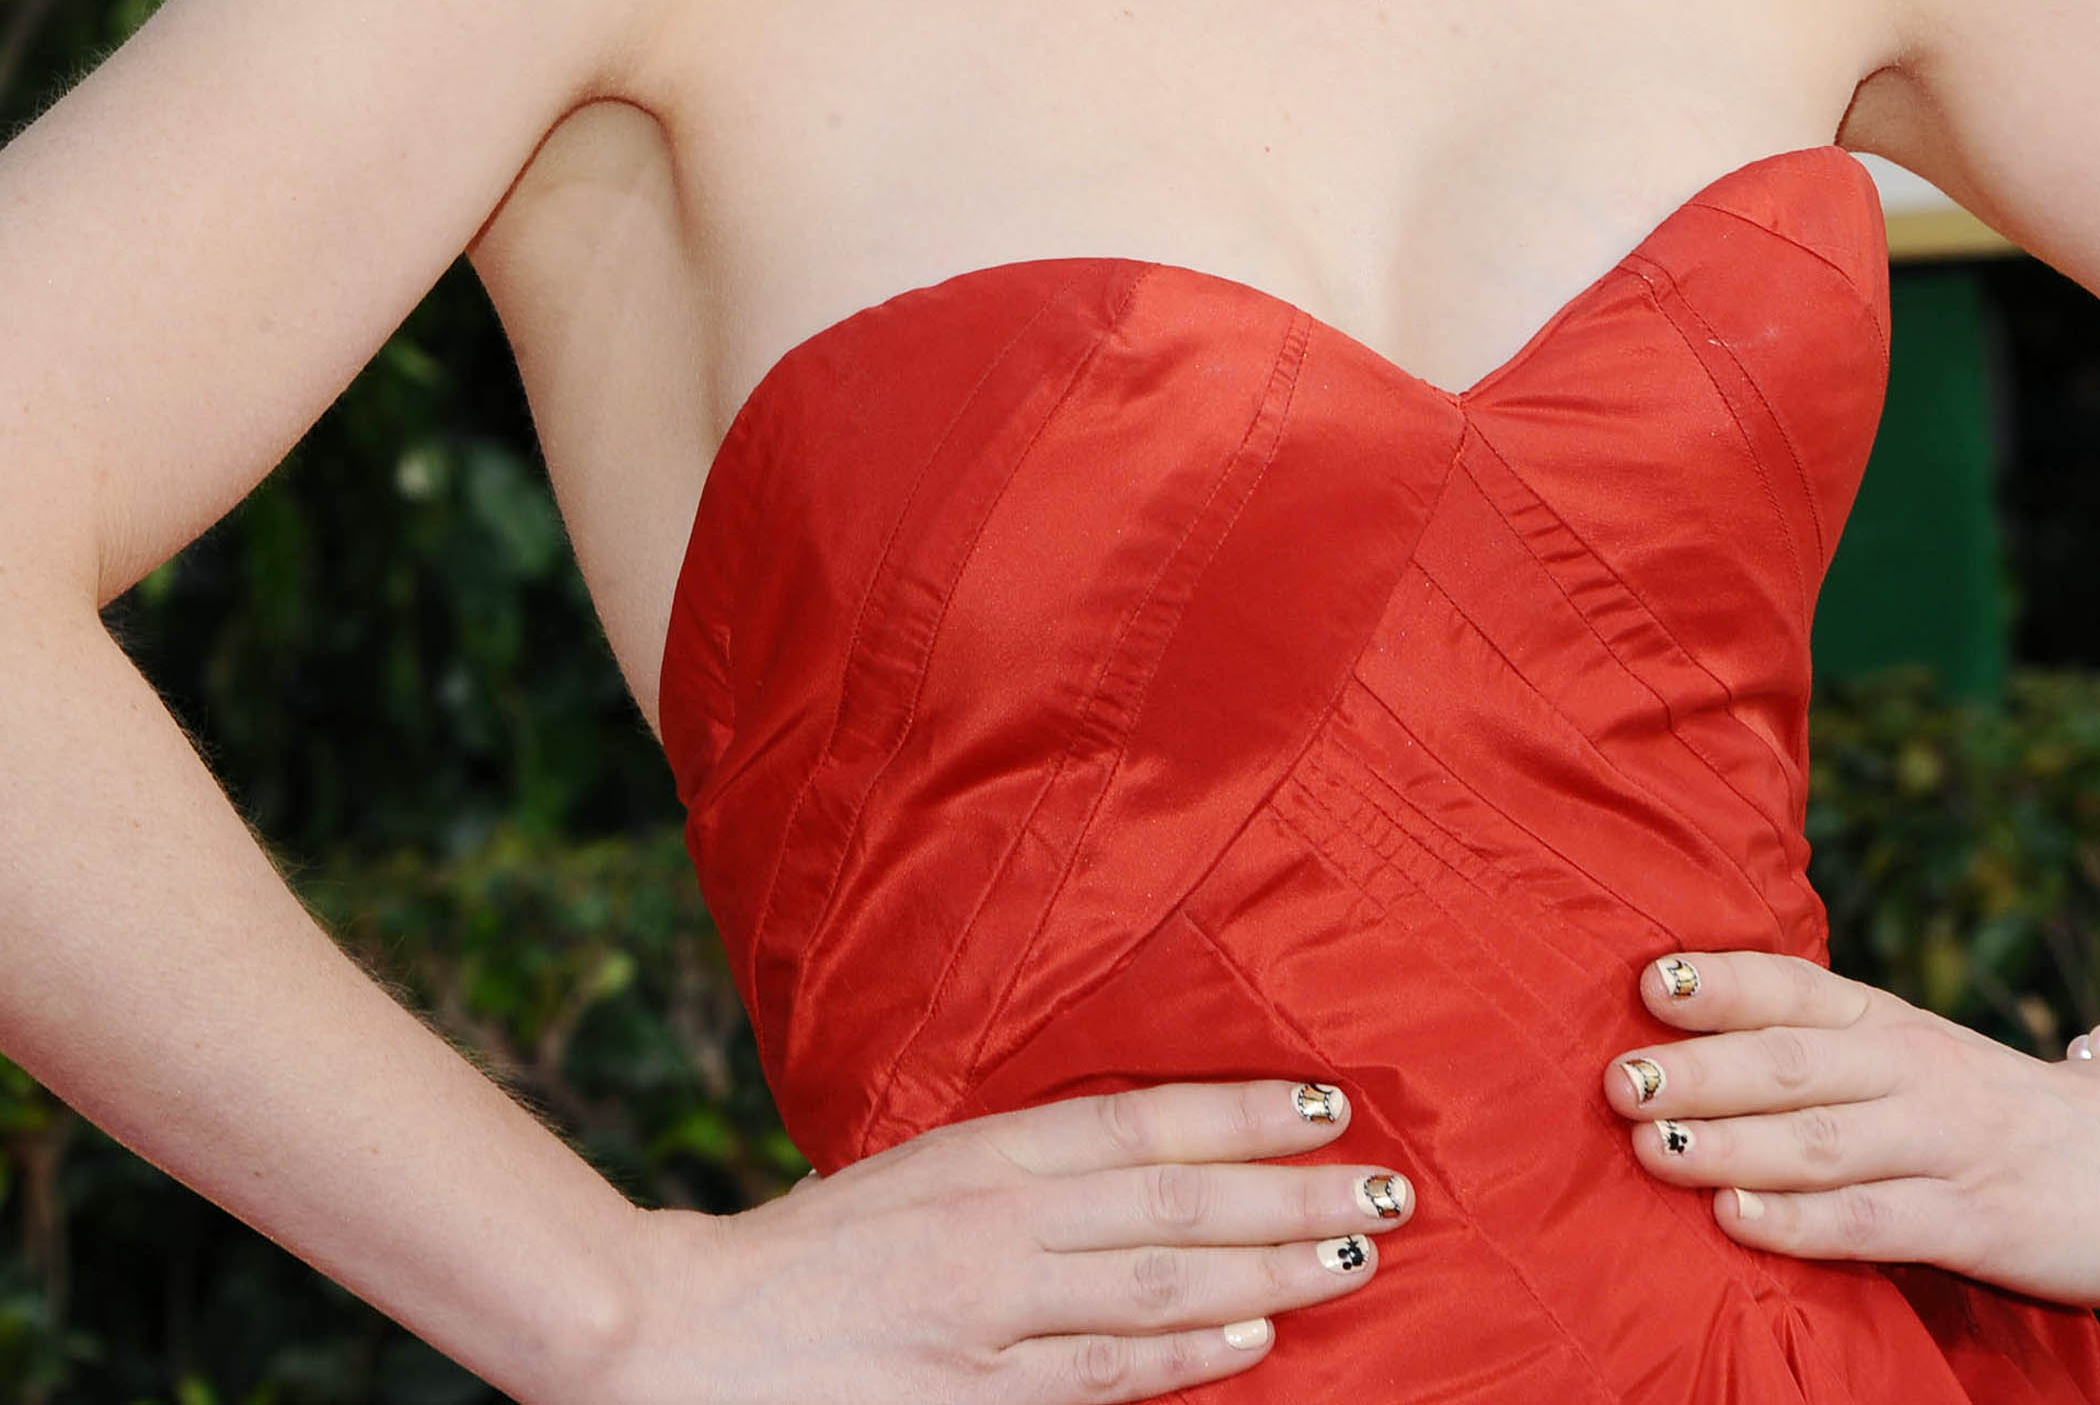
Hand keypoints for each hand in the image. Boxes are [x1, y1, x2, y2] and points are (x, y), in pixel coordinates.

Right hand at [596, 1077, 1411, 1401]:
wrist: (689, 1336)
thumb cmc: (807, 1252)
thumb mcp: (917, 1170)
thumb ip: (1021, 1166)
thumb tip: (1138, 1155)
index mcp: (979, 1152)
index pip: (1138, 1121)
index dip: (1239, 1111)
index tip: (1325, 1102)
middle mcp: (995, 1226)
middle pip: (1172, 1203)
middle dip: (1290, 1193)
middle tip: (1388, 1184)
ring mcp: (988, 1320)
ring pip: (1158, 1288)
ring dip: (1269, 1271)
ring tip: (1355, 1254)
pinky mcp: (975, 1401)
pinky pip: (1103, 1377)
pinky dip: (1188, 1359)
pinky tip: (1258, 1341)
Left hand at [1605, 948, 2099, 1304]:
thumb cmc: (1970, 1107)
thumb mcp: (1900, 1051)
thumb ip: (1811, 1044)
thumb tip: (1677, 1031)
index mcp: (1883, 1018)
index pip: (1792, 987)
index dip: (1720, 983)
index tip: (1648, 983)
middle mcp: (1907, 1068)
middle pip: (1790, 1064)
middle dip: (1699, 1071)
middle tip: (1620, 1082)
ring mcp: (1939, 1143)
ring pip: (1820, 1141)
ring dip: (1731, 1146)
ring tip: (1654, 1150)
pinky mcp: (1968, 1221)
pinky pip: (1871, 1223)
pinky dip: (1800, 1223)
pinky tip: (1737, 1221)